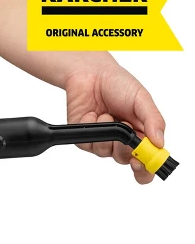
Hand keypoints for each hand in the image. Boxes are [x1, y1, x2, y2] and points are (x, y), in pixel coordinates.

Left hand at [65, 53, 164, 183]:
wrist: (91, 73)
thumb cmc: (118, 85)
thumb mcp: (142, 99)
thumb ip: (153, 121)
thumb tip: (159, 143)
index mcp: (139, 135)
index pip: (145, 162)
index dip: (144, 169)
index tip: (140, 164)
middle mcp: (120, 142)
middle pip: (124, 160)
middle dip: (124, 148)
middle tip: (125, 128)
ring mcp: (101, 141)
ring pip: (104, 153)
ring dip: (107, 133)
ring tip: (107, 114)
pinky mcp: (84, 138)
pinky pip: (86, 144)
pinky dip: (91, 127)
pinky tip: (92, 114)